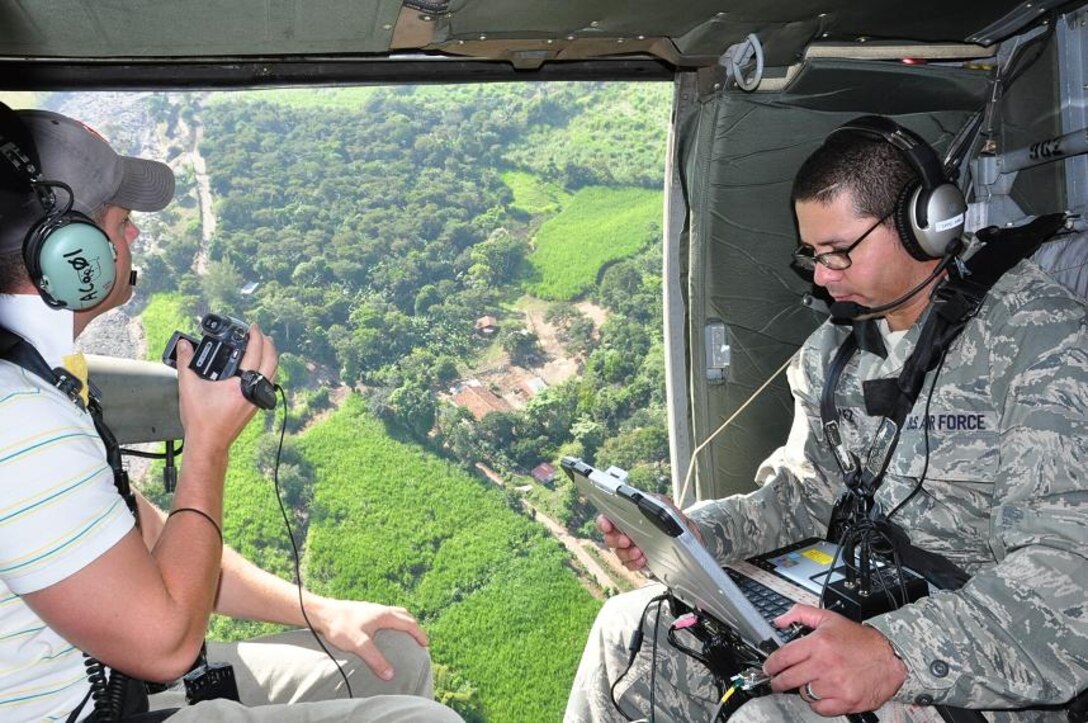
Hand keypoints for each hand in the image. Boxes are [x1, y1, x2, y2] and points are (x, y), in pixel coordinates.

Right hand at [176, 324, 277, 452]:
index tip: (253, 327)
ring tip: (262, 346)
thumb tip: (184, 345)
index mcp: (242, 384)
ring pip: (273, 373)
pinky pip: (268, 383)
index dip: (256, 336)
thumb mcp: (189, 387)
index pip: (256, 353)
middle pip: (272, 361)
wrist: (208, 443)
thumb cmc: (201, 419)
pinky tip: (257, 368)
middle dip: (268, 344)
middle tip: (259, 333)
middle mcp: (254, 391)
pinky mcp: (256, 406)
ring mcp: (258, 399)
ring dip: (270, 357)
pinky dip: (267, 370)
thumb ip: (185, 362)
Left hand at [309, 598, 429, 679]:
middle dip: (413, 626)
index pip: (409, 623)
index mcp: (384, 615)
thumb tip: (390, 674)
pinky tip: (382, 631)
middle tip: (419, 638)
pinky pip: (384, 615)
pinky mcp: (363, 611)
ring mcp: (371, 609)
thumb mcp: (359, 644)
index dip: (419, 634)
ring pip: (393, 613)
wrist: (321, 612)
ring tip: (404, 633)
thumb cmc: (340, 626)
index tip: (426, 644)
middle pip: (404, 615)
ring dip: (402, 622)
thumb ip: (375, 659)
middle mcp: (380, 609)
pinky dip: (391, 621)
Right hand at [598, 496, 700, 571]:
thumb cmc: (678, 522)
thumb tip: (646, 502)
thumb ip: (655, 503)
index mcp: (631, 516)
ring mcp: (632, 546)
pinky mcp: (638, 560)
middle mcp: (628, 531)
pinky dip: (634, 564)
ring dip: (626, 554)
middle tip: (626, 541)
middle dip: (615, 540)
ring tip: (639, 553)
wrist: (691, 541)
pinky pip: (629, 564)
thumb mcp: (668, 507)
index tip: (607, 525)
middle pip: (610, 537)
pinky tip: (642, 560)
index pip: (609, 517)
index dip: (604, 521)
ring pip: (619, 552)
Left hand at [763, 604, 906, 715]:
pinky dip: (817, 703)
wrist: (890, 658)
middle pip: (788, 678)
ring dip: (802, 689)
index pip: (783, 657)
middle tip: (777, 681)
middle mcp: (825, 665)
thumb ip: (801, 614)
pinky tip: (821, 693)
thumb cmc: (861, 641)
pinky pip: (819, 708)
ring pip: (803, 693)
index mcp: (819, 644)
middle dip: (778, 681)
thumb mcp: (830, 618)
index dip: (771, 665)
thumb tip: (779, 620)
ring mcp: (835, 685)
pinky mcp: (845, 701)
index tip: (768, 668)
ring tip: (808, 682)